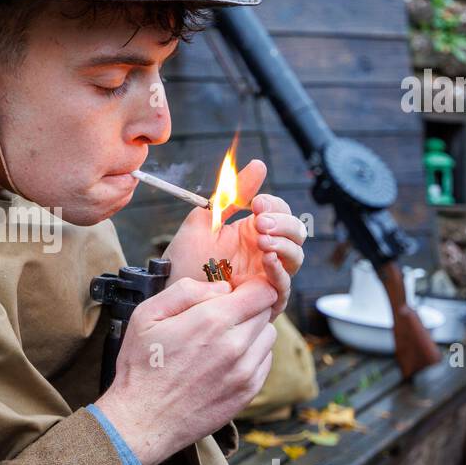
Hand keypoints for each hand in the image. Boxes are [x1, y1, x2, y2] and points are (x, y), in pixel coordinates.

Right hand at [95, 275, 278, 464]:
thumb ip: (186, 291)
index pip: (262, 291)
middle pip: (266, 312)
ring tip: (222, 340)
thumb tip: (222, 288)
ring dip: (252, 332)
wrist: (143, 420)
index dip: (251, 286)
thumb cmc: (141, 367)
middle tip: (222, 317)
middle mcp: (235, 345)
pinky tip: (225, 361)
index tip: (235, 291)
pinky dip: (251, 356)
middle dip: (248, 308)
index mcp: (212, 321)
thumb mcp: (147, 315)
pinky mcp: (247, 392)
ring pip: (268, 336)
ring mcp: (245, 371)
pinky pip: (264, 362)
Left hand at [160, 159, 305, 321]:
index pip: (280, 211)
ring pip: (295, 257)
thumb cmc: (185, 257)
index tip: (256, 203)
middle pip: (295, 232)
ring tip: (262, 240)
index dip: (274, 205)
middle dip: (283, 223)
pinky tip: (267, 258)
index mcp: (252, 232)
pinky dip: (280, 270)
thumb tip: (259, 165)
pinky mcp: (264, 299)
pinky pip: (284, 285)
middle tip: (261, 222)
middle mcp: (264, 252)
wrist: (170, 289)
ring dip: (283, 244)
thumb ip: (233, 194)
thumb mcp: (207, 219)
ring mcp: (266, 275)